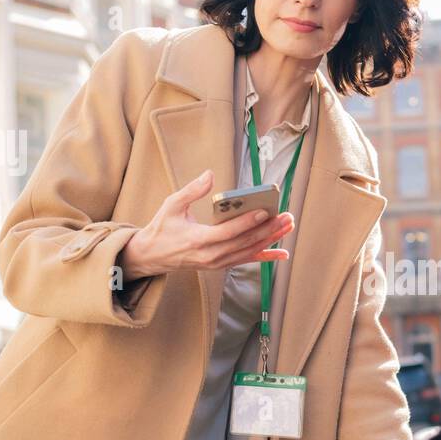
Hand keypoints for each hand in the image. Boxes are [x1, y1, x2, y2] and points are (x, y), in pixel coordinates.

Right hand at [118, 170, 293, 278]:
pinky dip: (266, 256)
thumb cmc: (162, 228)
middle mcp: (210, 255)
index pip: (227, 232)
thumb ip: (192, 190)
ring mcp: (217, 263)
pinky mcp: (221, 265)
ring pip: (249, 251)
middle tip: (286, 216)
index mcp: (197, 239)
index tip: (264, 211)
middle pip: (245, 242)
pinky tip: (283, 253)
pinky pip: (247, 260)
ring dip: (271, 239)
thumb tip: (210, 174)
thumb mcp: (171, 205)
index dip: (247, 222)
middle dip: (268, 229)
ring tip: (288, 226)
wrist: (152, 256)